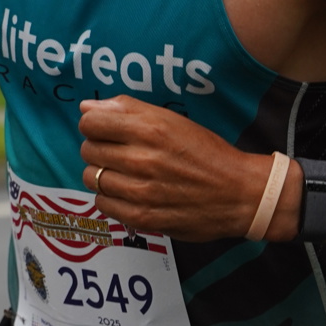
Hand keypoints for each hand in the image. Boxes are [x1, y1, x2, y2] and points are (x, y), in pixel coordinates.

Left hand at [79, 95, 268, 241]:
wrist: (238, 193)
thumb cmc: (206, 152)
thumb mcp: (172, 120)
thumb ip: (128, 109)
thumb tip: (86, 109)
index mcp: (151, 129)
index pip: (90, 123)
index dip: (93, 125)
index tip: (104, 129)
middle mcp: (143, 159)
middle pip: (88, 150)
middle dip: (98, 147)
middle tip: (118, 151)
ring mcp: (142, 191)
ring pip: (92, 177)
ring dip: (102, 173)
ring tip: (123, 172)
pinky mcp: (143, 217)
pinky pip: (102, 203)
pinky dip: (110, 196)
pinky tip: (128, 191)